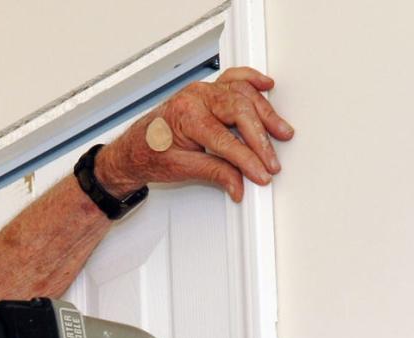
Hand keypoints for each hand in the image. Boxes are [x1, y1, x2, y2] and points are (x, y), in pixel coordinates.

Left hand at [96, 67, 293, 201]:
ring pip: (242, 94)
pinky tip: (267, 86)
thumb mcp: (181, 169)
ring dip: (265, 113)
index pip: (226, 140)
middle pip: (240, 112)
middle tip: (272, 161)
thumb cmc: (148, 156)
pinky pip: (234, 79)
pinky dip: (252, 81)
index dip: (247, 159)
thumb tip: (239, 183)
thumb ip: (214, 173)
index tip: (261, 173)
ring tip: (281, 131)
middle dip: (260, 139)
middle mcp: (195, 97)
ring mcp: (202, 91)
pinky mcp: (206, 91)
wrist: (132, 150)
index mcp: (186, 116)